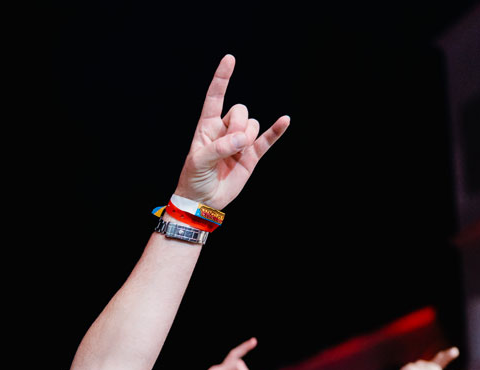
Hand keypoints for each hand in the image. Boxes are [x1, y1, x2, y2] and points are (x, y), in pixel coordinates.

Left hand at [175, 55, 289, 209]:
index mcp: (207, 126)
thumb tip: (242, 140)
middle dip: (238, 125)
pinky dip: (276, 131)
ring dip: (248, 137)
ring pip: (253, 125)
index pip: (215, 98)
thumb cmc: (194, 178)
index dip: (222, 79)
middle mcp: (225, 130)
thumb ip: (218, 148)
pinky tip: (285, 121)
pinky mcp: (251, 156)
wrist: (203, 201)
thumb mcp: (199, 161)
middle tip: (229, 145)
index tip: (229, 59)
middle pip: (241, 110)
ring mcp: (240, 142)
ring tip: (236, 154)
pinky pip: (267, 139)